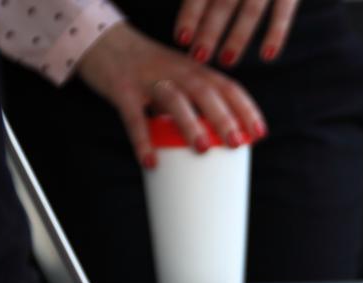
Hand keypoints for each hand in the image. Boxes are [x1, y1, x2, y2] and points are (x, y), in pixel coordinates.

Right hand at [76, 22, 265, 168]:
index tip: (260, 133)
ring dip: (190, 123)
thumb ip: (199, 101)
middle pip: (205, 91)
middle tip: (237, 142)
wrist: (102, 39)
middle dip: (223, 117)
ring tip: (203, 149)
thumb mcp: (180, 76)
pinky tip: (150, 162)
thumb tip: (222, 141)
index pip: (227, 86)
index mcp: (194, 70)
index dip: (245, 109)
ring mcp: (148, 79)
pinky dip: (142, 140)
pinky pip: (133, 116)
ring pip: (173, 98)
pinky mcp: (122, 89)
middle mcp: (176, 71)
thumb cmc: (149, 68)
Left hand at [174, 0, 300, 66]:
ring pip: (250, 10)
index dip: (190, 14)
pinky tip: (267, 56)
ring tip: (226, 61)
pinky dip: (276, 34)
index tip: (181, 39)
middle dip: (209, 31)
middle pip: (222, 2)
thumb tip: (191, 4)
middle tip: (198, 57)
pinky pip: (283, 12)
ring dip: (238, 37)